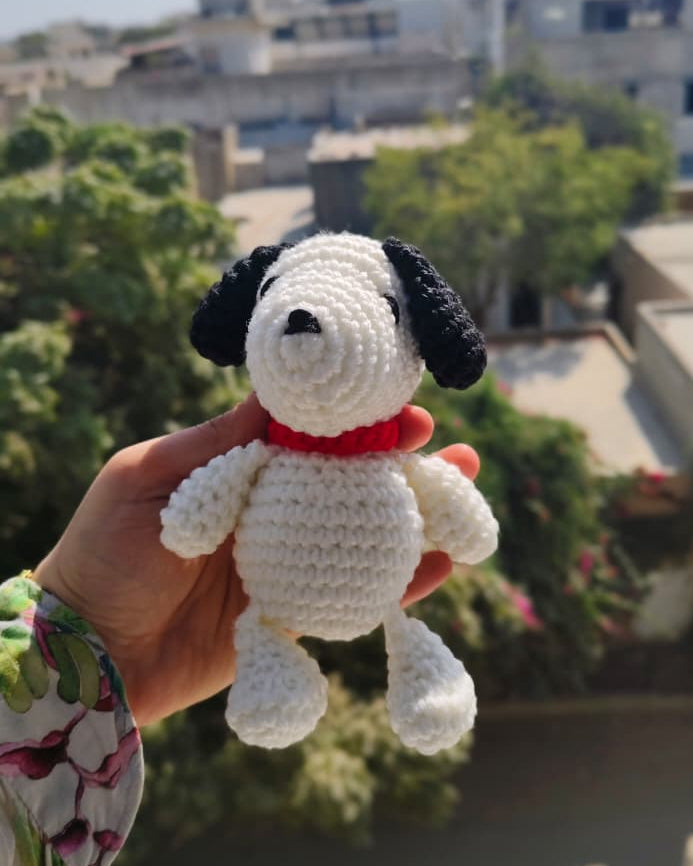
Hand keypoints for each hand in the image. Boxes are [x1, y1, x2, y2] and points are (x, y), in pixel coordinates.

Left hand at [34, 394, 479, 725]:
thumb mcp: (149, 478)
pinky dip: (399, 584)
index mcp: (240, 470)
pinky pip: (354, 596)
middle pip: (351, 483)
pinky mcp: (293, 614)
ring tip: (468, 500)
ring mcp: (286, 563)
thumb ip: (217, 441)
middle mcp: (272, 512)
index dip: (361, 424)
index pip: (313, 438)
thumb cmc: (106, 551)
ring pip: (363, 535)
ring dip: (417, 519)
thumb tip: (277, 394)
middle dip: (405, 467)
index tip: (408, 413)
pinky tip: (441, 565)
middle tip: (458, 454)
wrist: (90, 651)